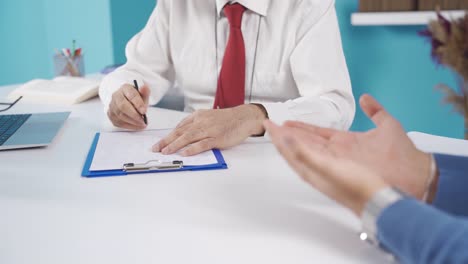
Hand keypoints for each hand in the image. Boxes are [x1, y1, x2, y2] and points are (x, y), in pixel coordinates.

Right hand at [107, 84, 149, 129]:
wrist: (128, 101)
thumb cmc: (136, 98)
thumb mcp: (143, 93)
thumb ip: (145, 91)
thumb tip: (144, 87)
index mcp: (125, 88)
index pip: (131, 95)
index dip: (138, 104)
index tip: (144, 111)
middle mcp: (116, 96)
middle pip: (122, 106)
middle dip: (134, 115)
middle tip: (143, 120)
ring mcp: (112, 105)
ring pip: (119, 115)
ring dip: (132, 122)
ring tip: (142, 124)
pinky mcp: (111, 115)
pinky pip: (118, 122)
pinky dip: (128, 126)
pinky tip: (136, 126)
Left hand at [153, 104, 266, 155]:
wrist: (244, 117)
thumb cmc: (228, 119)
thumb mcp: (209, 117)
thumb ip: (196, 124)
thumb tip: (183, 135)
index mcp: (198, 116)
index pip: (179, 127)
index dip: (168, 136)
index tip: (159, 143)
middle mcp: (201, 122)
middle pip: (180, 132)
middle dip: (166, 141)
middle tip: (156, 149)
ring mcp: (209, 130)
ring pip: (188, 137)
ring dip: (175, 145)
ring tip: (165, 152)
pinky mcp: (217, 138)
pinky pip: (202, 144)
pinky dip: (192, 149)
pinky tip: (184, 153)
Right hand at [267, 94, 432, 199]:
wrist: (413, 174)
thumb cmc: (402, 156)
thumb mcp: (387, 126)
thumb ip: (375, 111)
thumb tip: (366, 98)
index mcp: (344, 144)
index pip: (316, 134)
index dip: (301, 127)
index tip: (287, 122)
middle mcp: (335, 154)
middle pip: (304, 142)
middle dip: (286, 134)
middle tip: (269, 125)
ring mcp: (334, 161)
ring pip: (303, 150)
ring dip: (286, 141)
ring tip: (271, 131)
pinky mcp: (334, 168)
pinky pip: (310, 160)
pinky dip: (297, 151)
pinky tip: (285, 142)